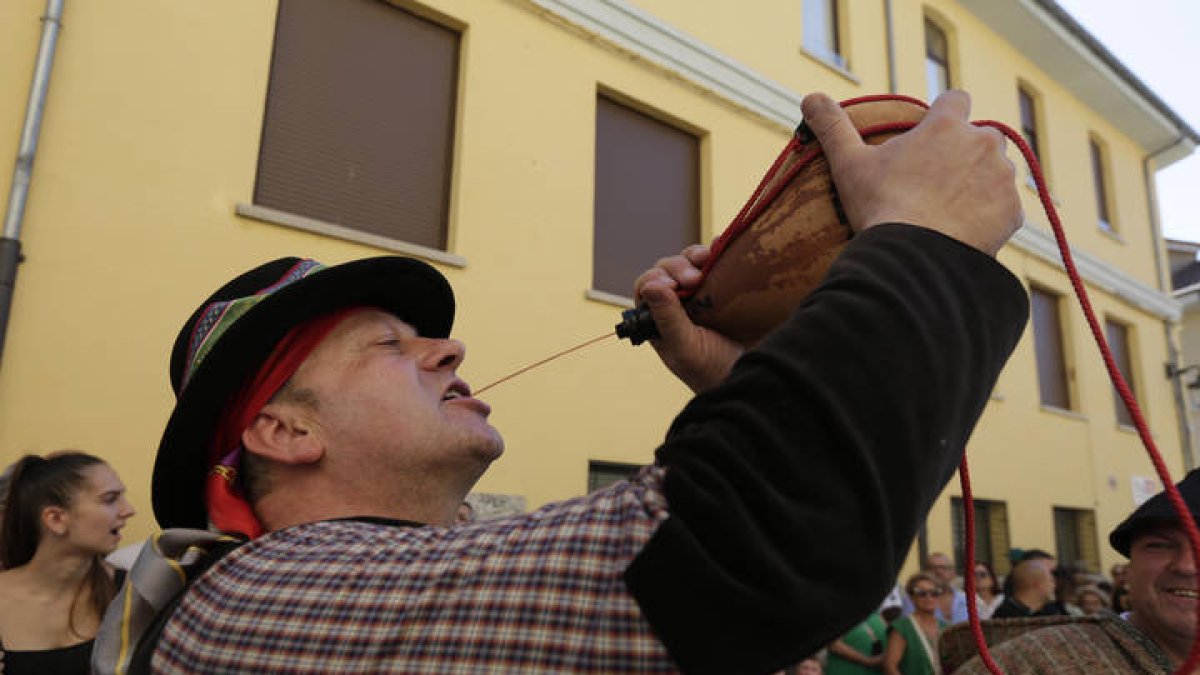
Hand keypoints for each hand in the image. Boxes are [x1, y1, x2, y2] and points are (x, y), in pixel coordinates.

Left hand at [634, 244, 743, 392]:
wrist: (753, 378)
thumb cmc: (712, 371)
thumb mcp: (686, 347)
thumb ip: (667, 318)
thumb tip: (650, 286)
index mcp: (660, 318)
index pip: (648, 286)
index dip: (656, 279)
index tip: (671, 285)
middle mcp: (679, 303)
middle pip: (669, 269)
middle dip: (678, 267)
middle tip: (694, 279)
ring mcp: (704, 293)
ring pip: (692, 262)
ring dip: (696, 255)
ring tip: (707, 258)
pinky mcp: (727, 287)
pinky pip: (719, 261)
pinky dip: (718, 250)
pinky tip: (721, 248)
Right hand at [801, 90, 1021, 255]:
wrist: (914, 258)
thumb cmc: (880, 207)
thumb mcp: (849, 164)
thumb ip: (832, 127)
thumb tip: (810, 98)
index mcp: (946, 125)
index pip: (956, 98)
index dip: (944, 114)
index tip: (931, 135)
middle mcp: (983, 143)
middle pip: (982, 136)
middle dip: (966, 152)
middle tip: (936, 180)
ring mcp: (1003, 177)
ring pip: (998, 170)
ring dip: (981, 182)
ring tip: (951, 209)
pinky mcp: (1013, 212)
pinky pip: (1007, 208)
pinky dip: (990, 216)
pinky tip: (964, 231)